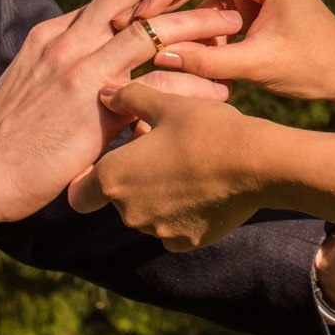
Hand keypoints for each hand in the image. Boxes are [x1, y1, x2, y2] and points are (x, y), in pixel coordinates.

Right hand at [0, 0, 243, 224]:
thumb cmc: (10, 138)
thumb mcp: (35, 84)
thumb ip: (69, 66)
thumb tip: (104, 65)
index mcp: (54, 33)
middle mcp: (67, 42)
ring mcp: (79, 70)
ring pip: (149, 31)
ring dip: (196, 21)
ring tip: (233, 22)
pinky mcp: (92, 107)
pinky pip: (154, 87)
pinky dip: (189, 86)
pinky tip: (218, 90)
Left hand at [68, 82, 266, 250]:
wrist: (257, 163)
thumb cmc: (206, 129)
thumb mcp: (166, 103)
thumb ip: (129, 98)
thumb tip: (105, 92)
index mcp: (114, 179)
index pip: (77, 194)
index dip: (86, 178)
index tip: (107, 162)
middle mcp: (128, 213)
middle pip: (117, 199)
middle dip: (131, 178)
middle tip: (158, 149)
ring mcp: (158, 231)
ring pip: (146, 212)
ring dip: (156, 194)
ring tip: (186, 162)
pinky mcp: (187, 242)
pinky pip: (173, 227)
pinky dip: (180, 211)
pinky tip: (202, 186)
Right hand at [121, 0, 334, 103]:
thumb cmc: (314, 66)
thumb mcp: (259, 67)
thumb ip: (210, 61)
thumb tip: (159, 55)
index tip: (137, 16)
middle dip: (163, 1)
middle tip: (125, 24)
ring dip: (175, 14)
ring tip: (137, 37)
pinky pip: (211, 4)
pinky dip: (193, 25)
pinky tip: (167, 45)